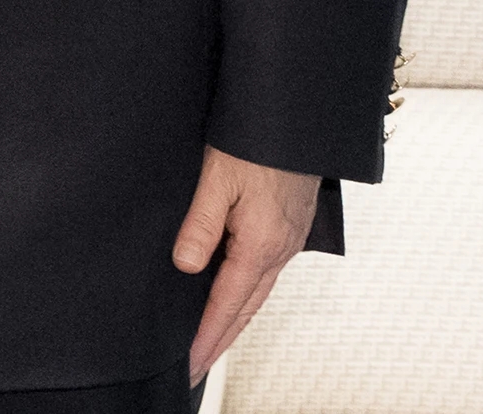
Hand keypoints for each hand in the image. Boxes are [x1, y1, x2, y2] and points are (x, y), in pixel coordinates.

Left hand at [172, 145, 317, 384]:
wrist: (298, 116)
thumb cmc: (256, 142)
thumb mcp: (217, 178)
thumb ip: (200, 224)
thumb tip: (184, 266)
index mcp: (261, 244)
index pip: (227, 304)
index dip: (206, 336)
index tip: (189, 362)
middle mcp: (280, 250)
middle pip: (246, 309)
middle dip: (220, 340)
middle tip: (196, 366)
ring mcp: (288, 240)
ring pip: (258, 293)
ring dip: (234, 321)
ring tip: (211, 342)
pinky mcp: (290, 228)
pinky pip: (266, 274)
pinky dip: (248, 295)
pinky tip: (235, 297)